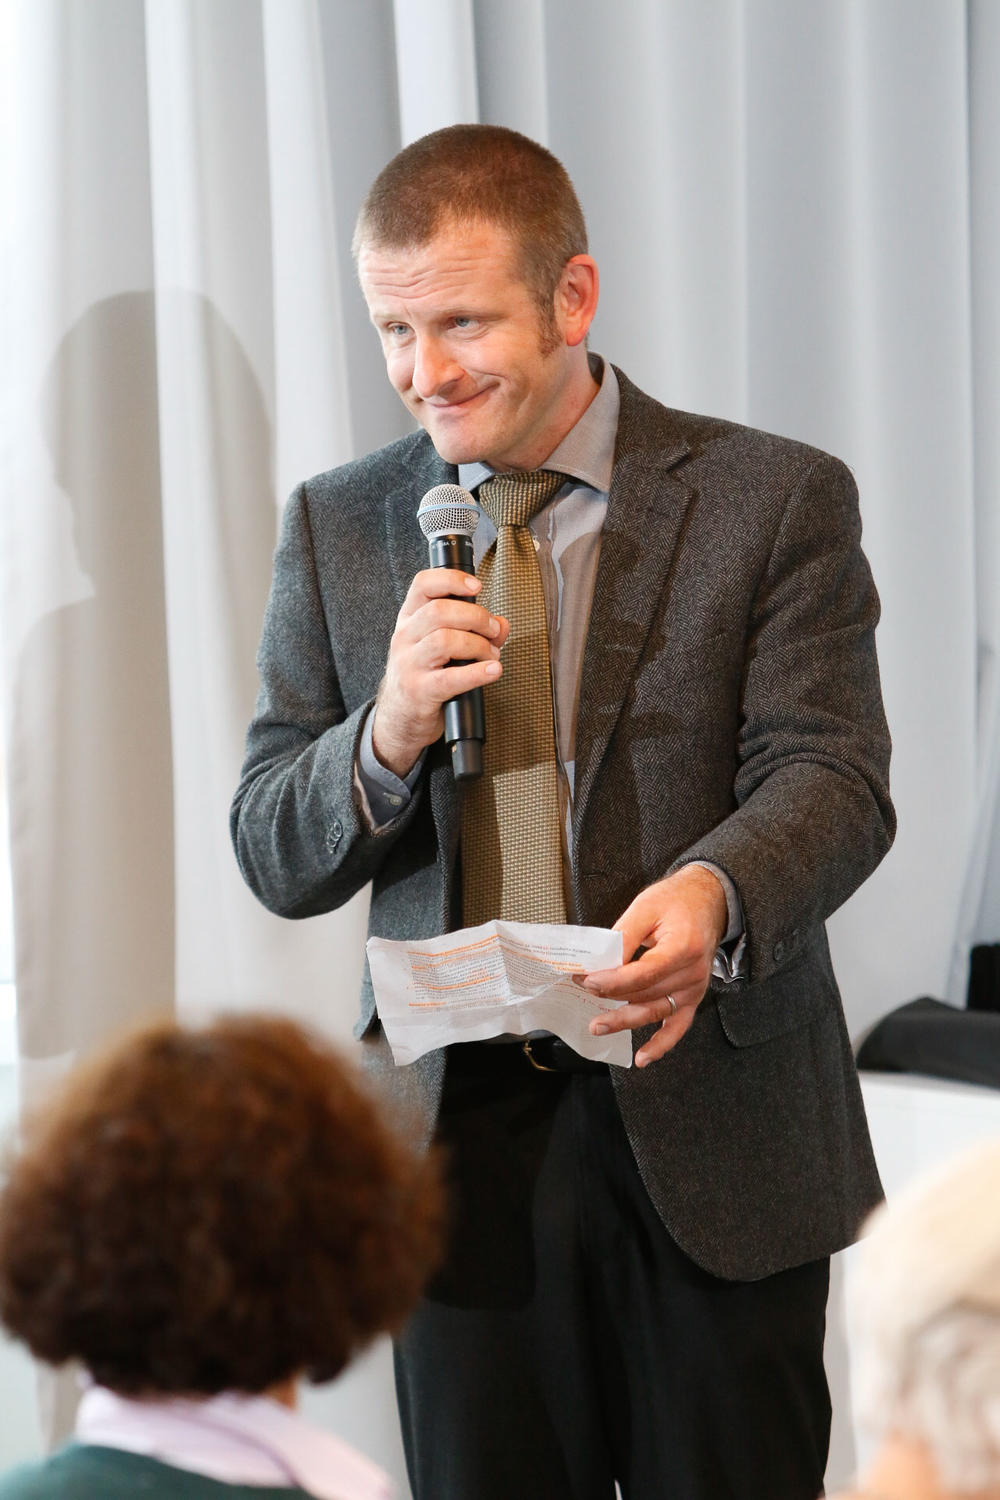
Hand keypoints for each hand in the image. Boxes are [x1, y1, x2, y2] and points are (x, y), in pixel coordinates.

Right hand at [372, 569, 509, 776]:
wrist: (401, 716)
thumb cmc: (425, 675)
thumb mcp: (443, 647)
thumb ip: (475, 631)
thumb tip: (502, 624)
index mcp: (410, 619)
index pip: (422, 585)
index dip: (451, 579)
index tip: (476, 585)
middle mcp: (405, 638)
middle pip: (439, 612)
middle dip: (475, 617)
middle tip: (493, 631)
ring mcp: (409, 665)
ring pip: (444, 641)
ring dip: (478, 645)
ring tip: (491, 656)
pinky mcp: (419, 691)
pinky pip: (451, 678)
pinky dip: (478, 673)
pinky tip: (493, 671)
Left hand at [584, 865, 727, 1066]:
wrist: (708, 901)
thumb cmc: (677, 901)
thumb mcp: (646, 907)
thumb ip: (624, 936)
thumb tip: (601, 963)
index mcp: (682, 948)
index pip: (642, 974)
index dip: (612, 981)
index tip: (587, 979)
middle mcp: (692, 973)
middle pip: (646, 994)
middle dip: (609, 994)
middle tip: (582, 989)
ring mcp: (694, 988)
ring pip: (655, 1012)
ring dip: (624, 1021)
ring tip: (597, 1026)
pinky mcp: (692, 997)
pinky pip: (678, 1027)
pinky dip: (661, 1045)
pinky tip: (642, 1058)